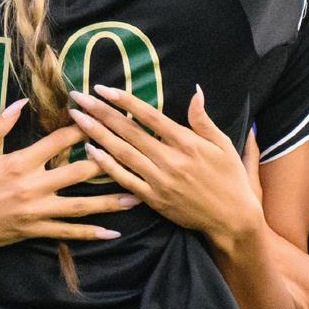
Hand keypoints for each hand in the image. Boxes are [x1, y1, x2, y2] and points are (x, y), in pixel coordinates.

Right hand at [0, 100, 139, 261]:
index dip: (81, 128)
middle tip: (131, 154)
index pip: (57, 142)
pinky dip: (91, 233)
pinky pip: (68, 233)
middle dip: (106, 163)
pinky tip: (113, 232)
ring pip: (81, 206)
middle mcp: (32, 187)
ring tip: (137, 197)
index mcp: (19, 163)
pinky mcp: (34, 231)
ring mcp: (36, 212)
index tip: (101, 118)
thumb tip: (21, 103)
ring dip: (110, 201)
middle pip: (78, 173)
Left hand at [66, 85, 263, 250]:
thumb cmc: (230, 179)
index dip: (125, 101)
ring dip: (97, 134)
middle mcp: (170, 160)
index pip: (150, 117)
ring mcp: (160, 181)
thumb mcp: (223, 145)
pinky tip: (90, 151)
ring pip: (122, 153)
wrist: (232, 219)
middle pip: (129, 132)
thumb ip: (203, 120)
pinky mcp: (154, 199)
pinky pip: (125, 180)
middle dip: (101, 112)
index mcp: (187, 143)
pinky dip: (107, 165)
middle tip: (79, 98)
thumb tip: (195, 91)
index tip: (104, 89)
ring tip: (77, 119)